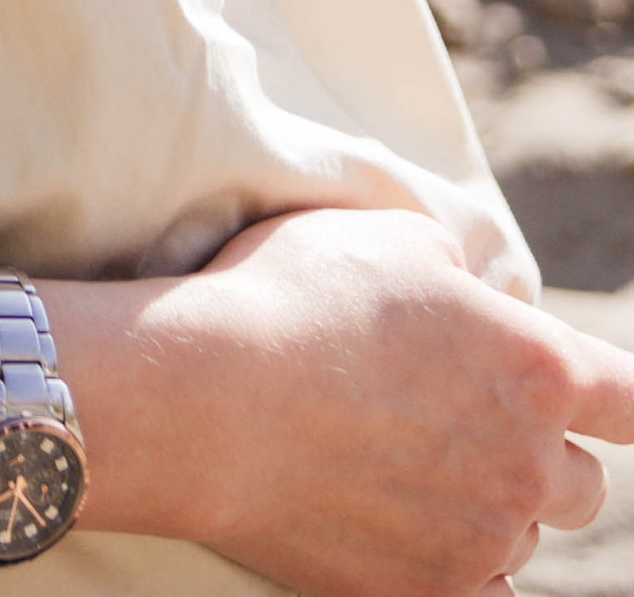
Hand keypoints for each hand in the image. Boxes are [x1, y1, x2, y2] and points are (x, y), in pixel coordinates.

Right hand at [63, 204, 633, 596]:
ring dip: (491, 509)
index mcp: (537, 368)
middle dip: (542, 456)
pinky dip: (459, 568)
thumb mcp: (392, 237)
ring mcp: (480, 540)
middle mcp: (528, 465)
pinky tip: (414, 532)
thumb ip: (460, 273)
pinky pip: (482, 594)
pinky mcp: (424, 593)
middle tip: (470, 425)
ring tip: (411, 468)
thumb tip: (475, 301)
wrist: (206, 402)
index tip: (606, 403)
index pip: (631, 400)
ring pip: (524, 538)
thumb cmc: (296, 297)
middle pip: (584, 484)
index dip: (619, 399)